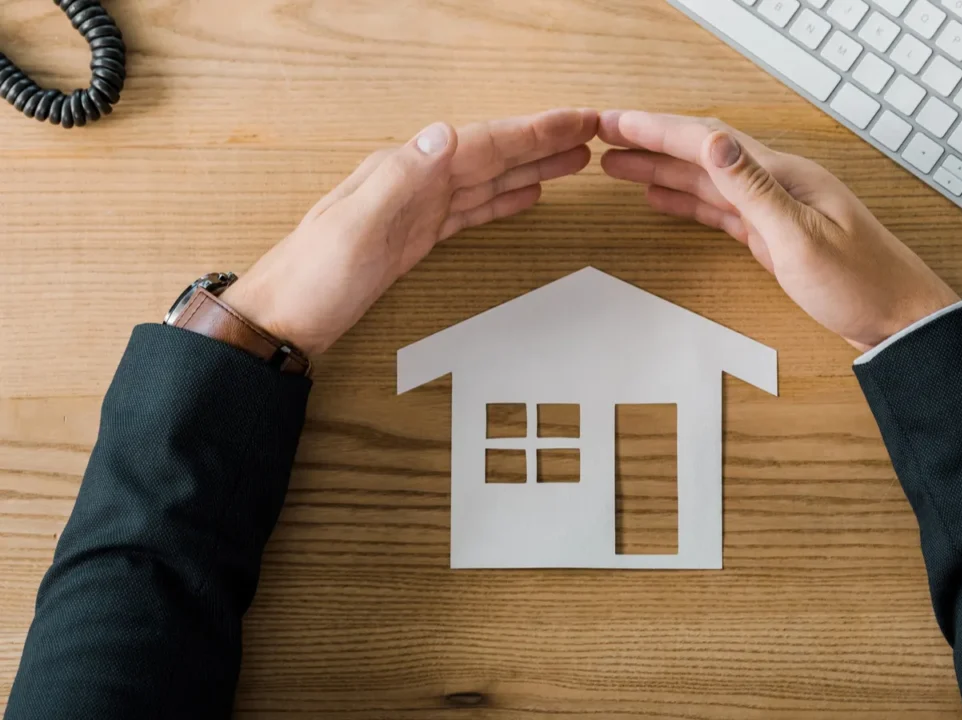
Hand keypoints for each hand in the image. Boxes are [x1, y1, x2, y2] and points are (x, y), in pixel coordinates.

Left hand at [220, 108, 599, 355]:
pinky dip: (503, 200)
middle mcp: (414, 183)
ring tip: (572, 161)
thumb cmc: (311, 278)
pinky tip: (524, 197)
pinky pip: (472, 210)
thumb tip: (445, 132)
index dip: (533, 131)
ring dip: (530, 168)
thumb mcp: (355, 227)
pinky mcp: (416, 238)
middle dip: (542, 142)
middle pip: (492, 155)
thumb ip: (401, 178)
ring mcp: (416, 211)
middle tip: (591, 132)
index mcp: (405, 173)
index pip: (482, 143)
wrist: (280, 321)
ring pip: (488, 179)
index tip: (577, 121)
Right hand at [598, 111, 958, 350]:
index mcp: (783, 176)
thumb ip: (754, 189)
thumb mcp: (800, 238)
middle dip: (651, 143)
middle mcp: (777, 184)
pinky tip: (664, 199)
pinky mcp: (775, 236)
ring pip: (707, 180)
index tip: (615, 124)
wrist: (899, 321)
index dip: (656, 130)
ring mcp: (776, 210)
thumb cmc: (862, 285)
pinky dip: (688, 201)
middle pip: (702, 153)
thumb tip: (716, 142)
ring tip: (618, 166)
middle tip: (603, 137)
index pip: (708, 141)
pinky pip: (721, 209)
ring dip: (662, 171)